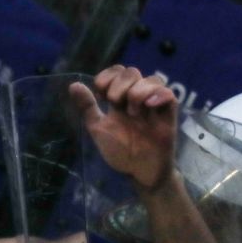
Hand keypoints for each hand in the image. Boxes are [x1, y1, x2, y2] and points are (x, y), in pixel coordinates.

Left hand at [69, 65, 177, 192]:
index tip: (100, 95)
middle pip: (132, 72)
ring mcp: (153, 104)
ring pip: (152, 79)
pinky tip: (149, 106)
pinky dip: (158, 94)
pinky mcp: (168, 114)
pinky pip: (168, 94)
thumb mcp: (98, 128)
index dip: (107, 76)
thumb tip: (73, 85)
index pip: (116, 72)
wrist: (139, 170)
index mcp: (119, 99)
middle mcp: (137, 98)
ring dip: (138, 91)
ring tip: (133, 112)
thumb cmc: (119, 151)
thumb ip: (87, 107)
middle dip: (119, 84)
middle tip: (116, 104)